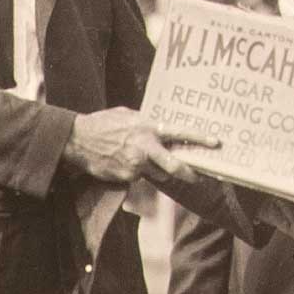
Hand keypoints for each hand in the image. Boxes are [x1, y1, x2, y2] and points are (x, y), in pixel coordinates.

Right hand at [65, 105, 215, 184]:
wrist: (78, 140)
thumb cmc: (102, 124)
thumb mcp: (128, 116)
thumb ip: (146, 123)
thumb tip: (159, 128)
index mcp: (149, 129)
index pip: (181, 134)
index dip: (200, 139)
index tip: (215, 143)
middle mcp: (145, 149)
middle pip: (174, 166)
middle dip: (188, 173)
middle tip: (196, 177)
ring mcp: (135, 166)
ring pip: (156, 173)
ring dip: (154, 170)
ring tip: (137, 158)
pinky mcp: (126, 177)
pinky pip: (138, 177)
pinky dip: (135, 172)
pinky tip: (121, 162)